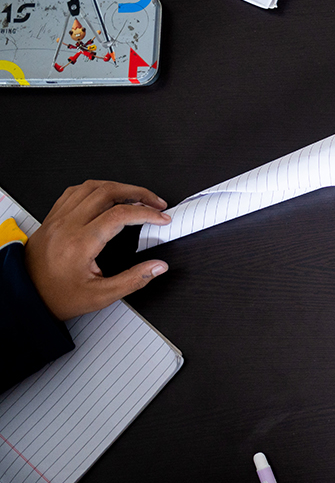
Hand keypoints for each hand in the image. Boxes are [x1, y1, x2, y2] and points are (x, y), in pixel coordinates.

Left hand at [23, 180, 170, 319]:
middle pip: (107, 192)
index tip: (161, 217)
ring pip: (91, 186)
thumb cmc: (58, 296)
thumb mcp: (101, 295)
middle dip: (138, 193)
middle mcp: (67, 226)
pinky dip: (96, 188)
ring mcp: (58, 219)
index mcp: (81, 243)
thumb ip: (134, 280)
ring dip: (118, 187)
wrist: (26, 295)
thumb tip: (158, 267)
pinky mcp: (52, 218)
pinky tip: (107, 195)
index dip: (147, 213)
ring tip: (136, 196)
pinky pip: (74, 191)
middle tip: (155, 202)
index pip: (120, 215)